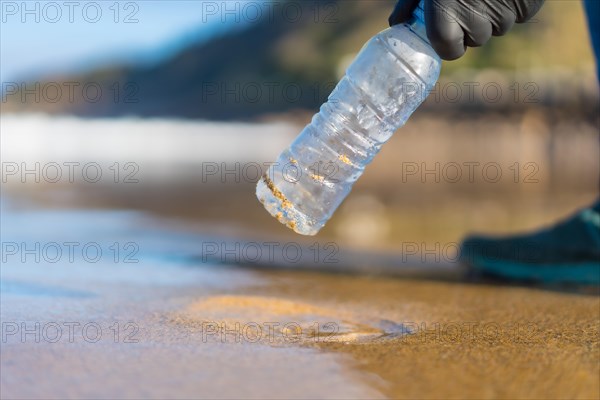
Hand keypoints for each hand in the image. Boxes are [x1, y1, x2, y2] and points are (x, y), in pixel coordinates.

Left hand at [389, 0, 544, 59]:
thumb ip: (410, 4)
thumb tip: (396, 23)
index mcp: (445, 20)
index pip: (450, 52)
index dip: (449, 42)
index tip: (449, 29)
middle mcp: (476, 24)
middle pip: (475, 39)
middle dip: (472, 24)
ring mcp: (505, 17)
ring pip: (498, 27)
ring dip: (492, 14)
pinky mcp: (528, 7)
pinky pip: (519, 14)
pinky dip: (513, 3)